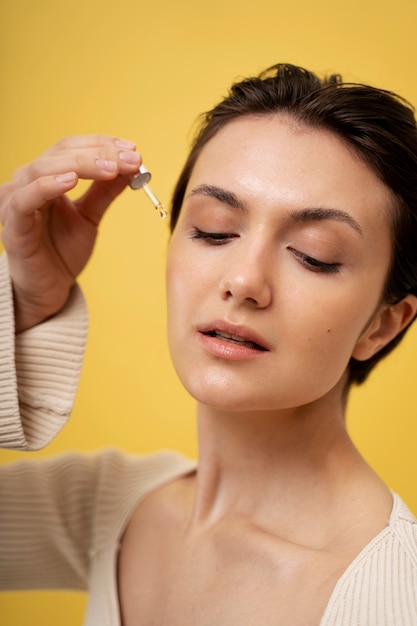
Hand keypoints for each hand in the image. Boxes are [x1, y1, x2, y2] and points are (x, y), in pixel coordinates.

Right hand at [0, 135, 141, 331]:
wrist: (49, 289)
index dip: (102, 144)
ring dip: (82, 164)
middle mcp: (26, 182)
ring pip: (43, 168)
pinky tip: (72, 180)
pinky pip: (25, 199)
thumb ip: (105, 191)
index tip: (134, 150)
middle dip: (100, 153)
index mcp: (45, 176)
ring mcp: (15, 201)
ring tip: (111, 168)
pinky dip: (48, 185)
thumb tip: (131, 166)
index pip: (71, 147)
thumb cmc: (62, 251)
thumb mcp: (91, 216)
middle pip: (61, 153)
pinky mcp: (12, 225)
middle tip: (131, 159)